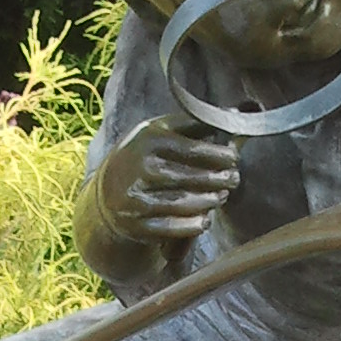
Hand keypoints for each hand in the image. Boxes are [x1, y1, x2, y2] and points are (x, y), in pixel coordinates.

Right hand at [94, 116, 239, 245]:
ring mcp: (136, 198)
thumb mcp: (159, 132)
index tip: (234, 159)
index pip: (194, 150)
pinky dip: (192, 225)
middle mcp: (140, 168)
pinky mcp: (136, 224)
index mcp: (148, 140)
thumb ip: (193, 125)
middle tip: (234, 180)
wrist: (106, 189)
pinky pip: (171, 228)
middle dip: (220, 180)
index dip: (220, 156)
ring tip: (222, 197)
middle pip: (192, 178)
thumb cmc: (143, 155)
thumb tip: (233, 112)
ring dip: (210, 202)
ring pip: (184, 203)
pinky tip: (205, 220)